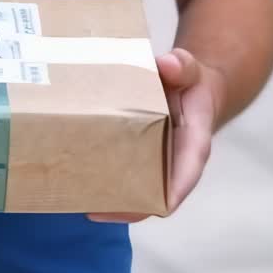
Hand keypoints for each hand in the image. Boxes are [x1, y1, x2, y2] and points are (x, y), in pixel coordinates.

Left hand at [87, 46, 222, 223]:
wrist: (190, 86)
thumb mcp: (189, 69)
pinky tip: (81, 178)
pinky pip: (126, 175)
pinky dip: (107, 180)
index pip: (186, 176)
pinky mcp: (141, 157)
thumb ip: (181, 65)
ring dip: (113, 200)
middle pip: (156, 195)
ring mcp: (157, 163)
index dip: (171, 193)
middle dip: (129, 207)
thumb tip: (166, 64)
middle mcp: (175, 162)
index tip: (153, 207)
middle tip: (95, 208)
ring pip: (138, 192)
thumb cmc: (191, 81)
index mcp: (193, 145)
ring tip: (80, 199)